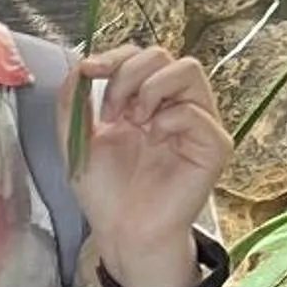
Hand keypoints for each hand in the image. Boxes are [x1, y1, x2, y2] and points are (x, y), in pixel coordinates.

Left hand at [74, 48, 230, 286]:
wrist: (122, 232)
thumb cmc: (106, 191)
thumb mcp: (77, 140)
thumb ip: (72, 103)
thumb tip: (78, 66)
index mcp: (146, 101)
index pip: (141, 56)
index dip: (115, 55)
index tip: (88, 71)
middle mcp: (175, 105)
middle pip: (164, 54)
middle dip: (128, 74)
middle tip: (111, 112)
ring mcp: (198, 123)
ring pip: (187, 70)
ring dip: (149, 88)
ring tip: (133, 122)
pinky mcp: (214, 145)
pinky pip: (196, 112)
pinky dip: (168, 118)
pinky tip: (153, 139)